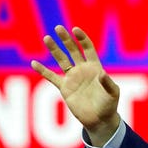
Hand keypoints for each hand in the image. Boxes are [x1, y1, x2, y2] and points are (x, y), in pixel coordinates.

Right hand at [31, 25, 119, 146]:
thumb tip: (101, 74)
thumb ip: (108, 83)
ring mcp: (72, 78)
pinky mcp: (64, 88)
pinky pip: (52, 77)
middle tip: (58, 28)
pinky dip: (43, 71)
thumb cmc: (109, 105)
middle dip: (66, 39)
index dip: (82, 39)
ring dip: (54, 50)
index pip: (88, 48)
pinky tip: (34, 63)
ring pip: (61, 60)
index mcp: (95, 67)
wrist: (100, 119)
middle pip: (73, 50)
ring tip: (47, 38)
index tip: (75, 30)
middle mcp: (82, 69)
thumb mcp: (113, 93)